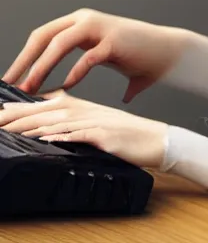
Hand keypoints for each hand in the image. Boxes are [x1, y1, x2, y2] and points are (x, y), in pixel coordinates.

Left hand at [0, 90, 168, 168]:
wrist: (157, 139)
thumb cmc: (129, 133)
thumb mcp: (102, 121)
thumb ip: (78, 118)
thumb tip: (52, 122)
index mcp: (86, 106)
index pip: (49, 104)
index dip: (23, 107)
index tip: (0, 112)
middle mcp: (89, 110)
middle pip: (49, 110)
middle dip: (19, 115)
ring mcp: (98, 121)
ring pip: (61, 120)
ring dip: (34, 125)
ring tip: (10, 129)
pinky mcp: (108, 135)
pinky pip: (82, 134)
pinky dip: (63, 136)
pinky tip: (47, 138)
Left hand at [2, 8, 192, 101]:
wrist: (170, 52)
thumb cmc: (140, 57)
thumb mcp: (106, 57)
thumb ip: (83, 67)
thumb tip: (67, 91)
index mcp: (83, 22)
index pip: (44, 35)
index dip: (26, 56)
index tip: (13, 77)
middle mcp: (88, 20)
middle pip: (44, 35)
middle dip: (25, 60)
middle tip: (11, 82)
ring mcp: (101, 27)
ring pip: (60, 42)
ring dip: (42, 66)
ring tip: (31, 87)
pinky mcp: (114, 41)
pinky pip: (87, 56)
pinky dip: (74, 72)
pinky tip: (66, 87)